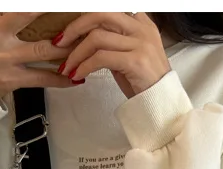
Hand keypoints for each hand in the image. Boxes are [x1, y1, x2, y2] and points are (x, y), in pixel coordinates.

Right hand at [0, 12, 76, 97]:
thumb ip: (1, 12)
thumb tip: (27, 10)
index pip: (13, 5)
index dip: (34, 5)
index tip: (53, 3)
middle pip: (28, 16)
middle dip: (50, 11)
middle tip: (74, 11)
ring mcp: (4, 58)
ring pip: (42, 50)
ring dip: (66, 48)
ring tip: (82, 44)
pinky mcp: (12, 79)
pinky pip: (42, 78)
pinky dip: (61, 79)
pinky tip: (74, 77)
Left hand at [53, 12, 170, 97]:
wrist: (162, 104)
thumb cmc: (144, 84)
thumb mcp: (127, 57)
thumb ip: (112, 43)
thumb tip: (85, 40)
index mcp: (141, 23)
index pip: (107, 10)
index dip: (85, 17)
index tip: (70, 30)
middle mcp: (142, 28)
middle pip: (100, 14)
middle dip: (75, 27)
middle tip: (60, 42)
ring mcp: (140, 43)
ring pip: (97, 37)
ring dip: (76, 53)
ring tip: (67, 67)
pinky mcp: (136, 60)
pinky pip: (101, 57)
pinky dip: (84, 66)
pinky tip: (77, 75)